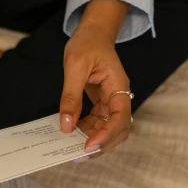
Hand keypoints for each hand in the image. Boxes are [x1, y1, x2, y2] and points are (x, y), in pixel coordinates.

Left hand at [60, 0, 132, 153]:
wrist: (92, 33)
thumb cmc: (87, 44)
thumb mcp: (75, 66)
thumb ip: (71, 96)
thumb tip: (66, 125)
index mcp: (118, 86)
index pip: (120, 118)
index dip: (106, 134)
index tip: (89, 145)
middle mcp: (119, 97)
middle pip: (118, 130)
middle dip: (101, 144)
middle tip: (78, 154)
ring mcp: (111, 102)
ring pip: (108, 129)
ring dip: (93, 140)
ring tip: (72, 148)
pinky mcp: (102, 103)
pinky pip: (98, 122)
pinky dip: (86, 131)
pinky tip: (72, 134)